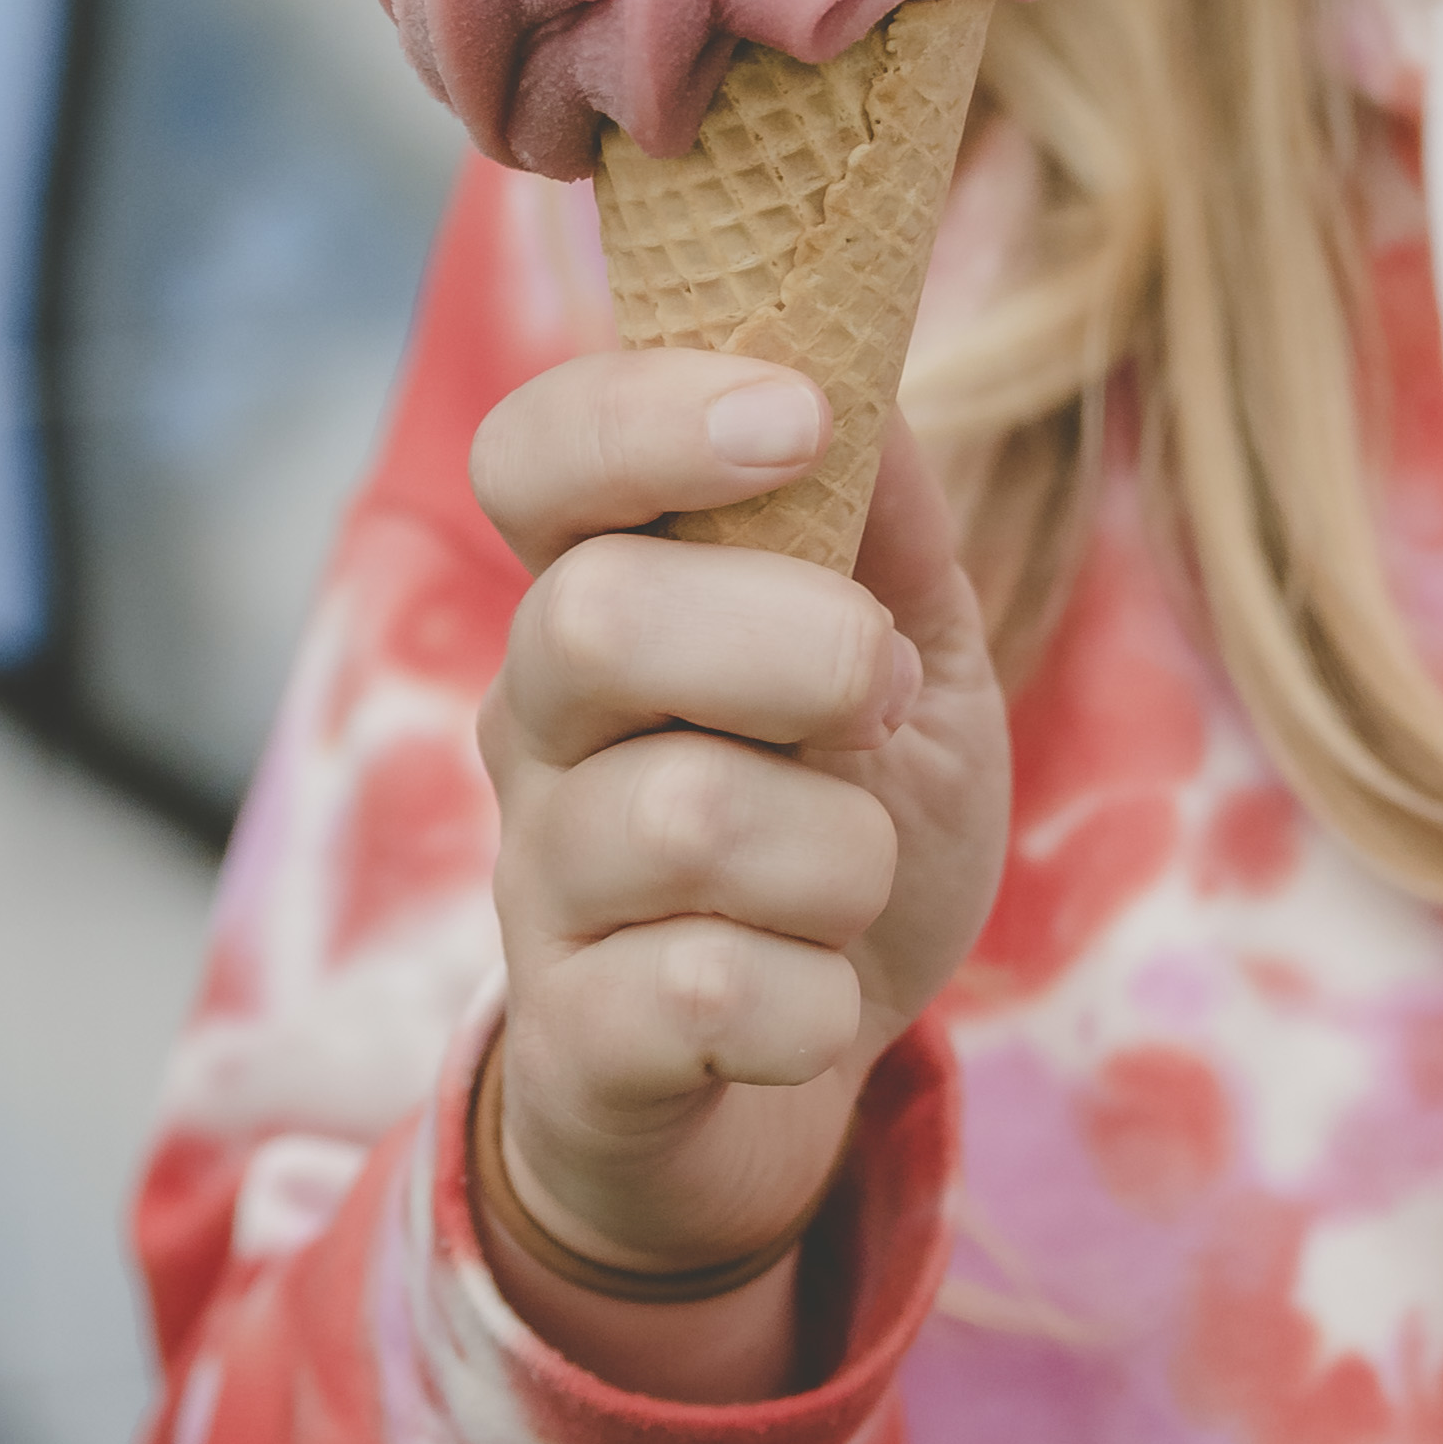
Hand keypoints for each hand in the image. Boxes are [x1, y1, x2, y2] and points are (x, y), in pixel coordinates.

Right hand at [470, 356, 1008, 1390]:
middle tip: (878, 695)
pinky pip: (705, 998)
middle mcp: (537, 720)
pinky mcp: (570, 1042)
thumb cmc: (840, 823)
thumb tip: (857, 364)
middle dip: (798, 644)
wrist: (786, 1080)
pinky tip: (813, 996)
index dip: (648, 416)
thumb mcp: (907, 657)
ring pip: (690, 817)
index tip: (796, 420)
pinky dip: (815, 999)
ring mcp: (539, 883)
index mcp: (606, 592)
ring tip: (849, 874)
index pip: (534, 454)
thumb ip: (884, 518)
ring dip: (841, 849)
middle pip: (597, 618)